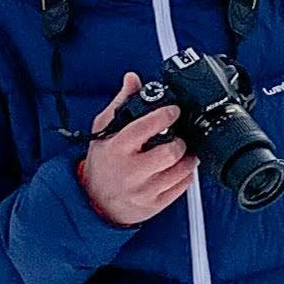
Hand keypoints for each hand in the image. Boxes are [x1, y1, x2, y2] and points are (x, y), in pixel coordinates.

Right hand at [78, 71, 196, 224]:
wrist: (94, 202)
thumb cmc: (102, 163)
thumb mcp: (104, 130)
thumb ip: (121, 103)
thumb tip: (132, 79)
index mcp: (118, 148)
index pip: (146, 128)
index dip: (165, 115)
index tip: (173, 111)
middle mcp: (131, 171)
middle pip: (170, 152)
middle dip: (180, 141)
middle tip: (178, 137)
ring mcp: (144, 190)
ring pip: (180, 171)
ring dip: (188, 158)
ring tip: (182, 152)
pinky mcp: (154, 204)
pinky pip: (182, 187)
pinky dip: (186, 175)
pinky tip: (178, 169)